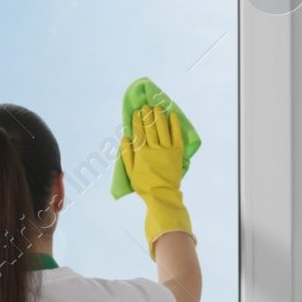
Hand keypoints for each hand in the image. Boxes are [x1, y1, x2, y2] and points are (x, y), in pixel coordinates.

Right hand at [120, 106, 194, 258]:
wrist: (162, 196)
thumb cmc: (144, 186)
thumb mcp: (130, 172)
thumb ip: (127, 155)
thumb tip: (124, 138)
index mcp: (141, 153)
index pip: (138, 132)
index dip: (137, 121)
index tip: (136, 112)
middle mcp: (154, 149)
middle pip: (150, 128)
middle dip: (148, 115)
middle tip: (147, 106)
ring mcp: (166, 150)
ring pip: (162, 129)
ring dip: (159, 116)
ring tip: (157, 107)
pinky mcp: (177, 153)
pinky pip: (176, 135)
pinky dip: (174, 124)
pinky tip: (172, 115)